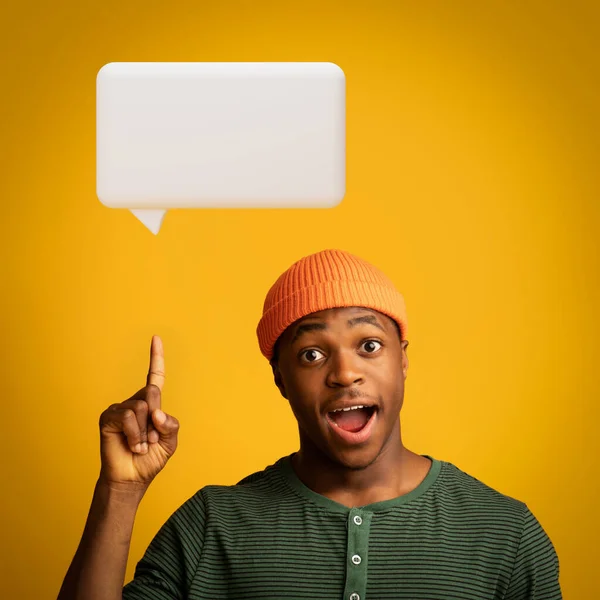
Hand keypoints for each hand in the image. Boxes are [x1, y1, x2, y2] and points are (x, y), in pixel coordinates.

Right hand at [98, 335, 179, 490]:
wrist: (132, 479)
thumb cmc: (150, 459)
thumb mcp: (170, 441)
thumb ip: (170, 425)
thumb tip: (157, 412)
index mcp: (151, 404)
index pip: (155, 376)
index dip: (156, 357)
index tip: (156, 338)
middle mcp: (135, 401)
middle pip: (153, 393)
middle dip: (157, 418)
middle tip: (151, 439)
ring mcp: (120, 408)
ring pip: (141, 407)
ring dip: (145, 433)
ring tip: (140, 445)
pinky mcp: (108, 417)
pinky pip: (128, 417)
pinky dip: (135, 435)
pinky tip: (132, 446)